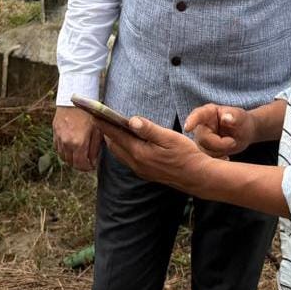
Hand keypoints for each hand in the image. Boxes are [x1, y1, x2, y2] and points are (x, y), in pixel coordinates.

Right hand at [53, 106, 101, 171]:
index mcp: (79, 143)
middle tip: (86, 161)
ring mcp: (59, 138)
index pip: (81, 165)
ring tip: (79, 154)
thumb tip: (93, 161)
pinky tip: (70, 147)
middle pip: (71, 163)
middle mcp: (67, 143)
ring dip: (71, 158)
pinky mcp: (55, 132)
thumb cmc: (89, 113)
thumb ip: (95, 148)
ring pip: (63, 156)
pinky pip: (57, 147)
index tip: (92, 165)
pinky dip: (63, 150)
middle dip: (79, 164)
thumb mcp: (97, 130)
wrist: (76, 97)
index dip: (87, 168)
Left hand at [94, 115, 209, 195]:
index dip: (103, 123)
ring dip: (112, 140)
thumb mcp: (170, 138)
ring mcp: (140, 170)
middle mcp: (136, 163)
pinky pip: (126, 158)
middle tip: (98, 116)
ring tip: (109, 126)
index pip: (115, 135)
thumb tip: (131, 120)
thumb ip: (149, 130)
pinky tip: (125, 140)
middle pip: (113, 145)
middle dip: (105, 130)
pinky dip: (121, 147)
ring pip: (119, 153)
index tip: (92, 112)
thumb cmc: (186, 155)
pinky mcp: (146, 173)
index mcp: (140, 153)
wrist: (198, 177)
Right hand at [184, 104, 256, 157]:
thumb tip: (226, 118)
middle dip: (220, 144)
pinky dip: (218, 159)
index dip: (191, 121)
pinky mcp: (203, 149)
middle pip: (203, 139)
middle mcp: (201, 125)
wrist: (243, 132)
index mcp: (208, 112)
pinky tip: (226, 156)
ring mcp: (201, 138)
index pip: (198, 115)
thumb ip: (234, 116)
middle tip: (233, 141)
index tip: (187, 128)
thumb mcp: (240, 117)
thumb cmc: (241, 121)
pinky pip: (205, 160)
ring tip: (231, 144)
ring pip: (204, 151)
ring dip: (220, 152)